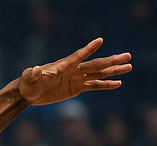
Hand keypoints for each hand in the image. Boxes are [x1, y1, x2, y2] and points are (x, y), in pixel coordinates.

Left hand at [17, 38, 131, 106]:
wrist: (30, 93)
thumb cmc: (28, 84)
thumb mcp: (28, 78)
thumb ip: (32, 73)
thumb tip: (35, 69)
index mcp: (63, 65)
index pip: (79, 56)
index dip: (88, 49)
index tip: (100, 41)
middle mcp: (73, 69)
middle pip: (96, 64)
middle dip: (112, 60)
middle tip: (127, 56)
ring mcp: (77, 78)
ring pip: (99, 73)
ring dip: (113, 70)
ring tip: (129, 67)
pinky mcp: (77, 88)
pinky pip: (94, 86)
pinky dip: (106, 85)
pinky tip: (118, 83)